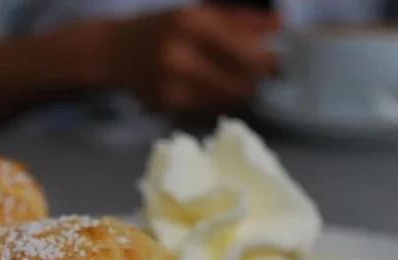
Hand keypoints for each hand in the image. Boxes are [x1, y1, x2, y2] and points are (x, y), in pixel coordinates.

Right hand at [108, 5, 280, 113]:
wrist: (116, 51)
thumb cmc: (164, 27)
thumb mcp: (199, 13)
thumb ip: (241, 20)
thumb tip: (281, 25)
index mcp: (192, 22)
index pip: (246, 51)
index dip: (267, 61)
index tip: (276, 61)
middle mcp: (181, 54)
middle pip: (239, 81)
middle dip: (255, 80)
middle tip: (260, 76)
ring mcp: (171, 83)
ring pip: (225, 99)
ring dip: (238, 93)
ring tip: (237, 81)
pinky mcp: (167, 105)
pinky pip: (207, 108)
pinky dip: (217, 100)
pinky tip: (213, 89)